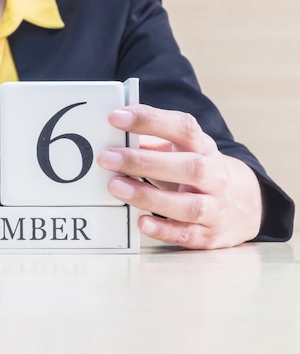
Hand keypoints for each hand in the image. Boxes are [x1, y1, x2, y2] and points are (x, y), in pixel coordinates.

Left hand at [97, 104, 261, 248]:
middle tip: (107, 158)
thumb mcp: (183, 150)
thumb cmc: (199, 172)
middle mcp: (214, 176)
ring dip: (149, 196)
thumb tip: (116, 137)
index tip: (115, 117)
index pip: (183, 127)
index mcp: (203, 148)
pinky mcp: (209, 235)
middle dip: (144, 162)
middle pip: (188, 167)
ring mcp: (216, 207)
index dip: (150, 120)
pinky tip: (142, 222)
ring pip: (189, 205)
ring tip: (115, 187)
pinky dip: (164, 230)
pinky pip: (187, 234)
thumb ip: (153, 143)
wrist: (245, 205)